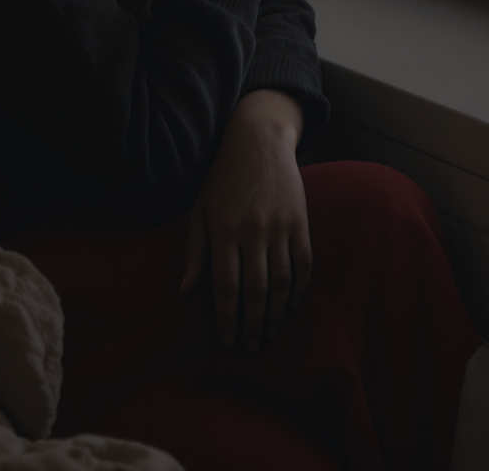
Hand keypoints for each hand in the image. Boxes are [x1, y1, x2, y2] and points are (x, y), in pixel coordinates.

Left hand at [177, 91, 311, 354]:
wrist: (259, 140)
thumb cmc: (223, 177)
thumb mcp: (200, 209)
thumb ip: (194, 250)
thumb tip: (185, 290)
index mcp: (223, 228)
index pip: (226, 285)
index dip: (227, 317)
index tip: (227, 340)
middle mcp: (252, 230)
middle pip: (255, 291)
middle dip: (253, 325)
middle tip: (250, 348)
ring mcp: (280, 226)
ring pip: (282, 283)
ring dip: (276, 315)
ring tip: (269, 335)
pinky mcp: (301, 221)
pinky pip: (304, 264)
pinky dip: (299, 290)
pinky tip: (290, 307)